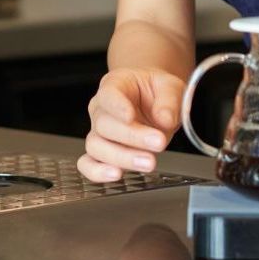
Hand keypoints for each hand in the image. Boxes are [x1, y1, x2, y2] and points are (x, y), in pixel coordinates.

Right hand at [78, 67, 183, 182]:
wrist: (153, 102)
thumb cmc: (156, 92)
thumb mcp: (171, 86)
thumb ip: (169, 100)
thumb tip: (165, 119)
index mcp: (115, 85)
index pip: (108, 94)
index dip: (117, 106)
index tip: (130, 116)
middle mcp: (101, 109)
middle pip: (104, 124)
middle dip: (132, 137)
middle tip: (158, 142)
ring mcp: (98, 132)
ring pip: (96, 146)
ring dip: (122, 157)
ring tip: (148, 162)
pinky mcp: (100, 153)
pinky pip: (87, 164)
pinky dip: (97, 172)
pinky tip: (116, 174)